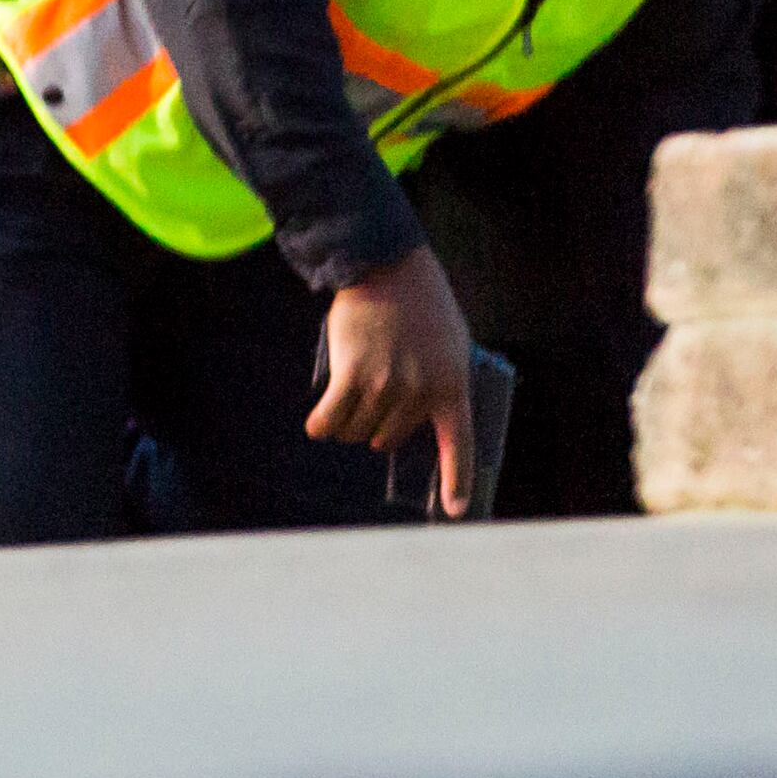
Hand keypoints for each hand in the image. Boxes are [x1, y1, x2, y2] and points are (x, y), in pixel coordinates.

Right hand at [307, 251, 474, 514]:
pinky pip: (330, 422)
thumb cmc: (421, 303)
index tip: (454, 512)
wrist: (387, 265)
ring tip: (353, 388)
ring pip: (357, 432)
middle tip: (378, 389)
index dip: (456, 480)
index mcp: (453, 384)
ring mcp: (387, 386)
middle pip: (388, 439)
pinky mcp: (352, 376)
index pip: (458, 443)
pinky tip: (318, 423)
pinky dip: (321, 424)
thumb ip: (442, 383)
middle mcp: (421, 392)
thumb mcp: (450, 342)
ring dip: (349, 421)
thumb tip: (421, 424)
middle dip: (378, 423)